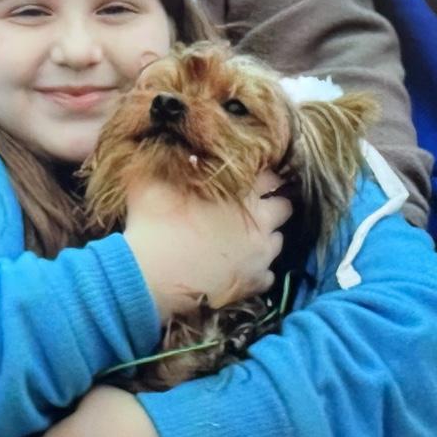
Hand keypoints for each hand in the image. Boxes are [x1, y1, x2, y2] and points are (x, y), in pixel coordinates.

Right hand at [123, 168, 289, 318]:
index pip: (270, 177)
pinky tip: (239, 265)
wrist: (151, 277)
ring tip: (245, 237)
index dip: (261, 176)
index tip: (249, 178)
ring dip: (265, 236)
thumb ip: (174, 165)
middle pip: (285, 207)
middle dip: (272, 204)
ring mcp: (260, 256)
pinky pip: (267, 274)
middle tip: (253, 206)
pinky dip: (257, 268)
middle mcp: (260, 224)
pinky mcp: (254, 283)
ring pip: (278, 241)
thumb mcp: (154, 183)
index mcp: (241, 195)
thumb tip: (186, 153)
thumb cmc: (154, 225)